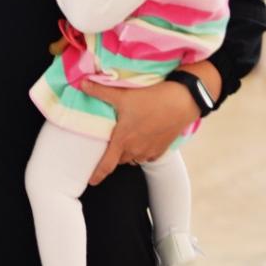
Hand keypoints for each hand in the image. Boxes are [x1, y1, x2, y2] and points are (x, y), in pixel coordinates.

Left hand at [81, 79, 201, 184]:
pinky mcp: (162, 149)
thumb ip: (100, 91)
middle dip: (113, 155)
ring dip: (128, 153)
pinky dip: (143, 152)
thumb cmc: (152, 98)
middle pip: (118, 160)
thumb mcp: (123, 94)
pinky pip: (148, 157)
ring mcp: (150, 151)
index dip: (97, 175)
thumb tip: (82, 83)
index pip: (106, 164)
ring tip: (126, 141)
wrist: (183, 101)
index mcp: (123, 140)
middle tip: (110, 146)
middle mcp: (135, 150)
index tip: (91, 182)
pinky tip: (143, 141)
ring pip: (133, 159)